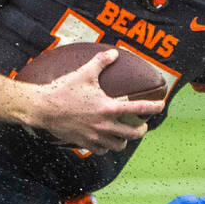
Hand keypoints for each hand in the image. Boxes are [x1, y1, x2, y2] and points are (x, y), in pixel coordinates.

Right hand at [28, 50, 164, 153]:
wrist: (43, 108)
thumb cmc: (63, 90)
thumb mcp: (84, 73)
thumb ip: (101, 62)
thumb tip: (114, 52)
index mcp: (108, 107)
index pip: (138, 109)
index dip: (153, 107)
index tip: (162, 105)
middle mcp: (105, 125)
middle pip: (133, 133)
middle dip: (142, 129)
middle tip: (142, 125)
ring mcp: (95, 137)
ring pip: (119, 145)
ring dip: (125, 140)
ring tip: (125, 134)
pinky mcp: (85, 143)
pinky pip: (103, 151)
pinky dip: (108, 147)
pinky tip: (107, 141)